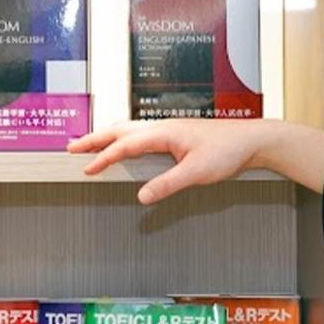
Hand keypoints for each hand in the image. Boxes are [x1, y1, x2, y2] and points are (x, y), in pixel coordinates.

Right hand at [66, 119, 274, 204]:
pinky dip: (123, 138)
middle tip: (72, 147)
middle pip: (120, 130)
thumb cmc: (228, 151)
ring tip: (89, 144)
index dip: (103, 157)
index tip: (86, 167)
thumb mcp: (196, 173)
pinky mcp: (175, 134)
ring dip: (107, 136)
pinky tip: (124, 146)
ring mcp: (168, 129)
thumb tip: (142, 196)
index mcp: (163, 132)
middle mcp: (162, 127)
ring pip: (129, 129)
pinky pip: (140, 133)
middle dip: (94, 139)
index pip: (124, 145)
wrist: (252, 141)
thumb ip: (167, 184)